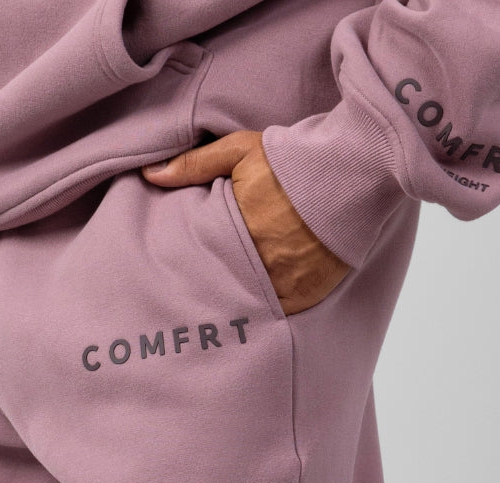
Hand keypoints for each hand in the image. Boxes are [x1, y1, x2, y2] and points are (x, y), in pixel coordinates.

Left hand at [142, 130, 348, 315]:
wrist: (350, 175)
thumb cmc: (291, 161)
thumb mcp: (240, 151)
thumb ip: (194, 165)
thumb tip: (150, 174)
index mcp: (233, 231)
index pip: (199, 260)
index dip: (189, 267)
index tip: (180, 272)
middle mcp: (255, 264)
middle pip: (221, 287)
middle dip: (211, 290)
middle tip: (195, 301)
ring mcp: (281, 285)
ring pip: (246, 306)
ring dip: (237, 304)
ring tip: (224, 307)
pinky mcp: (304, 297)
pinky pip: (277, 315)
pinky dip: (266, 312)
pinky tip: (254, 312)